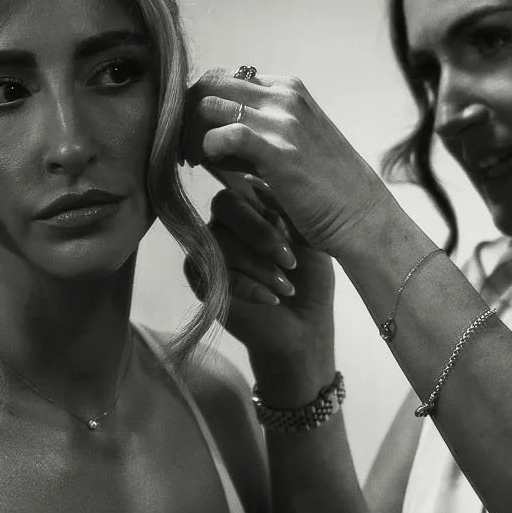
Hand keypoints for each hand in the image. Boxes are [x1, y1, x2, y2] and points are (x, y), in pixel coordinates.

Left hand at [187, 70, 395, 257]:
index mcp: (288, 89)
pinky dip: (207, 150)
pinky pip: (224, 136)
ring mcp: (283, 121)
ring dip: (191, 134)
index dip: (198, 105)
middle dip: (186, 115)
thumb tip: (208, 135)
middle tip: (184, 149)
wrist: (362, 218)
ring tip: (194, 162)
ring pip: (208, 105)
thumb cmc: (326, 189)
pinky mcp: (279, 152)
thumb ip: (255, 130)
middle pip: (208, 84)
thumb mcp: (292, 143)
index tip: (193, 137)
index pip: (222, 78)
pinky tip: (209, 169)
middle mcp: (285, 96)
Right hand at [192, 186, 335, 402]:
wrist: (303, 328)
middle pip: (224, 205)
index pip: (243, 188)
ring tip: (286, 288)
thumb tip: (258, 184)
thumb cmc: (310, 281)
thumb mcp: (311, 239)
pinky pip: (211, 271)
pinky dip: (244, 286)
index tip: (294, 241)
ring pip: (220, 241)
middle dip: (259, 233)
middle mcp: (227, 224)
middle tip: (288, 262)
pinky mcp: (200, 279)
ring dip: (258, 267)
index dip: (267, 212)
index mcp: (253, 208)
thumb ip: (287, 210)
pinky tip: (270, 299)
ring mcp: (210, 250)